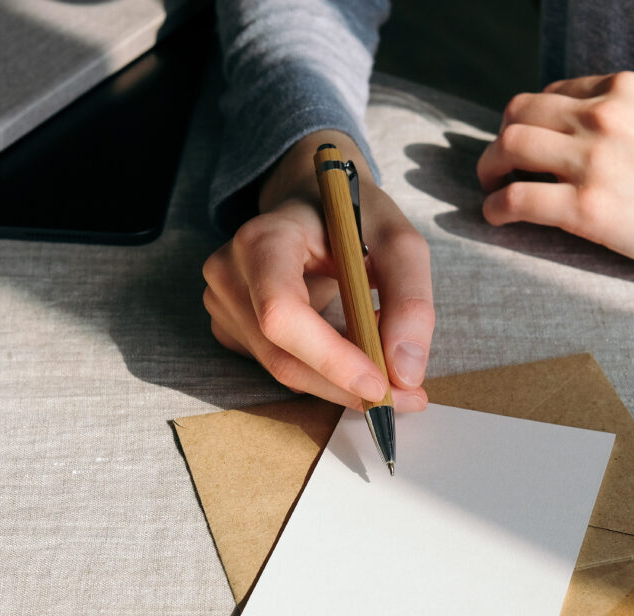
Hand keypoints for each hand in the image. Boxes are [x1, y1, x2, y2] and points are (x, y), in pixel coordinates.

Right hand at [204, 130, 432, 410]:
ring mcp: (223, 302)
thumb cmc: (353, 215)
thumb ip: (410, 300)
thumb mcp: (399, 241)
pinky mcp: (230, 326)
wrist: (311, 200)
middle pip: (282, 356)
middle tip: (407, 397)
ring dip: (340, 381)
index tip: (382, 384)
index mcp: (263, 239)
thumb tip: (406, 373)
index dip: (330, 358)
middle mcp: (230, 272)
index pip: (283, 313)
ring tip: (386, 359)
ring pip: (284, 370)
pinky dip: (323, 372)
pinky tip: (351, 348)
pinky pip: (279, 365)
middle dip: (346, 386)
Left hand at [477, 72, 633, 320]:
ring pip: (508, 147)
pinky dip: (495, 209)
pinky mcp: (588, 209)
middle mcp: (606, 115)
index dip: (531, 120)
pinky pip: (515, 200)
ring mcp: (595, 161)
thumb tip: (582, 141)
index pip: (553, 93)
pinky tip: (497, 220)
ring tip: (491, 189)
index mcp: (627, 90)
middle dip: (501, 140)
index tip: (528, 145)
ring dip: (489, 170)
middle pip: (519, 113)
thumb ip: (627, 124)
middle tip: (497, 168)